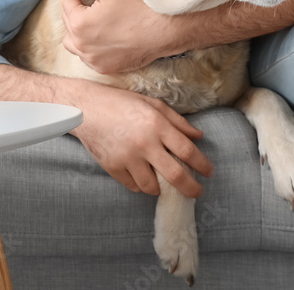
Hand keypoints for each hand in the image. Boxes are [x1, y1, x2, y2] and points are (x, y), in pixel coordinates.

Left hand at [62, 0, 171, 73]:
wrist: (162, 30)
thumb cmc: (136, 6)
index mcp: (78, 23)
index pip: (67, 3)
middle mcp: (81, 45)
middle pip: (68, 23)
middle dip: (77, 12)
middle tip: (95, 5)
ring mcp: (92, 59)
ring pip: (73, 44)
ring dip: (78, 32)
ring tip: (94, 23)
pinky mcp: (104, 68)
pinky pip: (88, 57)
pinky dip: (90, 48)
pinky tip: (104, 38)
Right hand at [64, 78, 212, 197]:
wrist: (84, 108)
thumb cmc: (120, 102)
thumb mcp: (152, 104)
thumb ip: (177, 121)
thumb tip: (199, 136)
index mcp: (156, 124)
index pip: (187, 151)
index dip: (202, 164)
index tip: (209, 172)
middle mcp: (144, 143)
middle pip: (175, 175)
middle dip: (191, 188)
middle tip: (197, 192)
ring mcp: (127, 157)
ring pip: (153, 186)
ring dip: (162, 187)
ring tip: (164, 182)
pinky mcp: (112, 167)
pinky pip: (133, 186)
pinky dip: (141, 185)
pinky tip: (143, 177)